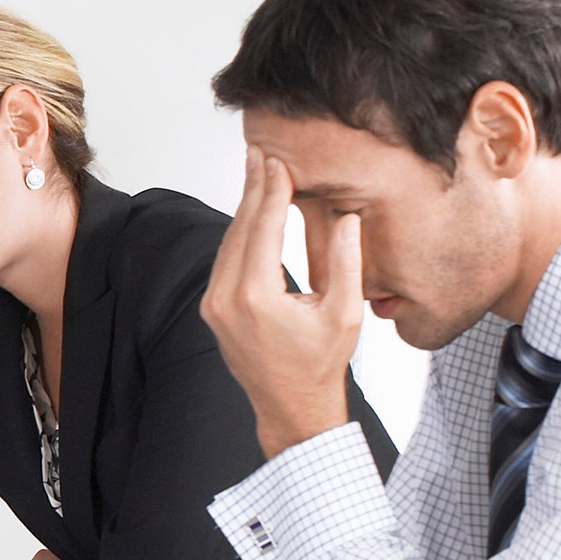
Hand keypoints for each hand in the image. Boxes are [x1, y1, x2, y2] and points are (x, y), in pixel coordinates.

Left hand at [203, 148, 363, 460]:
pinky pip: (224, 260)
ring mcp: (213, 304)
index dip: (272, 191)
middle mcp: (225, 298)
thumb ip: (348, 262)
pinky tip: (251, 212)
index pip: (264, 228)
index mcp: (256, 296)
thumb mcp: (344, 312)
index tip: (278, 161)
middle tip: (260, 152)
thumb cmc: (321, 365)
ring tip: (257, 173)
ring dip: (244, 207)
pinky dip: (239, 233)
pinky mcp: (212, 308)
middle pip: (239, 228)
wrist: (291, 407)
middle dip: (253, 188)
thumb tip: (348, 216)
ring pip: (228, 242)